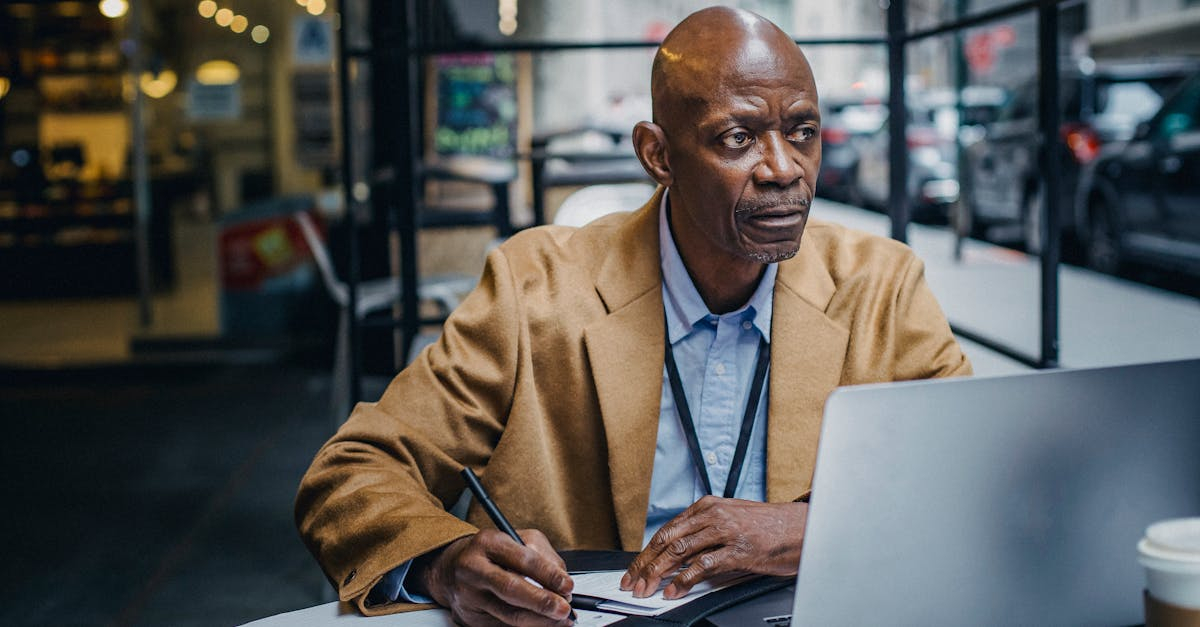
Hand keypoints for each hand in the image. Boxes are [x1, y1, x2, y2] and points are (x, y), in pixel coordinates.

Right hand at [418, 529, 574, 625]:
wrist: (453, 568)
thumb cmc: (491, 553)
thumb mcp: (517, 539)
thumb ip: (543, 554)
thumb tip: (562, 581)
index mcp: (488, 542)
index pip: (523, 559)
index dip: (548, 574)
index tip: (567, 585)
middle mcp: (474, 568)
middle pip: (511, 589)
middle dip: (542, 602)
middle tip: (564, 608)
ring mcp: (470, 595)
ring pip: (509, 614)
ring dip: (540, 620)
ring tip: (561, 619)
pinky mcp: (470, 616)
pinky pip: (503, 625)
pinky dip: (528, 626)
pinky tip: (543, 623)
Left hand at [621, 497, 807, 599]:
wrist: (800, 528)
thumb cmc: (768, 526)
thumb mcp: (730, 519)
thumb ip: (704, 531)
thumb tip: (676, 553)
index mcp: (707, 506)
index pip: (667, 530)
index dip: (647, 552)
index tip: (635, 568)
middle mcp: (713, 515)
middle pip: (667, 540)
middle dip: (645, 564)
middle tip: (632, 582)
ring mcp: (725, 531)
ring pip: (679, 551)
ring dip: (658, 573)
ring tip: (647, 589)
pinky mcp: (738, 550)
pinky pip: (703, 565)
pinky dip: (684, 580)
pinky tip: (675, 591)